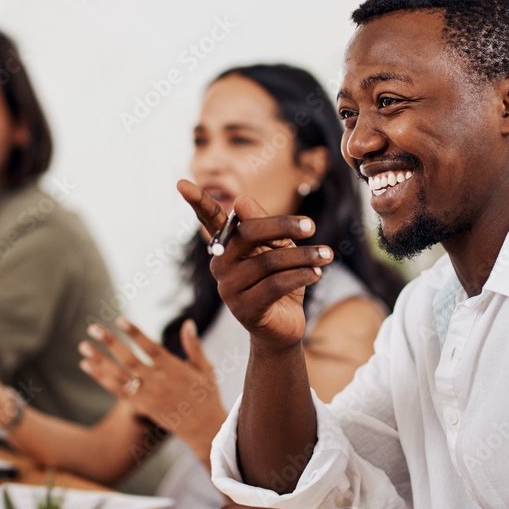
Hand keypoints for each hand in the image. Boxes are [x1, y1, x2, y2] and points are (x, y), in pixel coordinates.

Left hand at [79, 317, 227, 454]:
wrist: (204, 430)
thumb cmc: (206, 395)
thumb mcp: (205, 369)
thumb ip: (193, 346)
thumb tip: (188, 323)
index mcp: (174, 369)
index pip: (150, 347)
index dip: (135, 334)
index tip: (120, 320)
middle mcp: (158, 382)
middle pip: (129, 360)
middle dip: (110, 343)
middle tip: (93, 328)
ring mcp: (148, 396)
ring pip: (118, 376)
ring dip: (99, 361)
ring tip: (83, 346)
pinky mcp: (141, 406)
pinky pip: (116, 391)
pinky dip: (100, 378)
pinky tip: (87, 365)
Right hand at [177, 179, 332, 351]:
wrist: (284, 326)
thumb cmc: (280, 279)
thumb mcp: (278, 247)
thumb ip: (263, 224)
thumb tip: (241, 201)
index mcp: (226, 245)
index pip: (210, 219)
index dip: (197, 201)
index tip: (181, 182)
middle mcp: (220, 264)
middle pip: (247, 233)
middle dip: (283, 226)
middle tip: (311, 226)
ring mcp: (228, 288)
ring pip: (269, 261)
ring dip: (303, 256)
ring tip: (327, 254)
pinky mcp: (244, 309)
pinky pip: (275, 285)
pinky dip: (301, 276)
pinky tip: (317, 273)